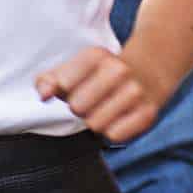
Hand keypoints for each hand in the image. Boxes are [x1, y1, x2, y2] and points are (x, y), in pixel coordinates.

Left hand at [34, 47, 165, 143]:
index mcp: (96, 56)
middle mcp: (118, 70)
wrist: (148, 71)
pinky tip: (120, 117)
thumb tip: (43, 94)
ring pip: (95, 124)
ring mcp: (135, 92)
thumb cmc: (101, 74)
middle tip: (93, 100)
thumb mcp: (74, 68)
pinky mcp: (147, 113)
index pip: (63, 84)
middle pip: (77, 107)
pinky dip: (113, 131)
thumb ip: (49, 80)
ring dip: (96, 121)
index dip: (65, 91)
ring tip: (107, 107)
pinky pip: (114, 136)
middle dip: (80, 108)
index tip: (76, 86)